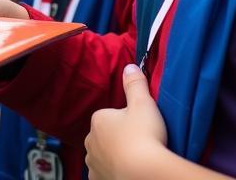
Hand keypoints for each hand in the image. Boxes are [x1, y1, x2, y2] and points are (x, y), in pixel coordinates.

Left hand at [85, 64, 167, 179]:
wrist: (145, 174)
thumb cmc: (144, 136)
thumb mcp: (143, 103)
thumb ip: (135, 83)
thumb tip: (130, 66)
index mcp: (98, 119)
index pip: (110, 116)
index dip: (127, 121)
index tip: (140, 128)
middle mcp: (90, 142)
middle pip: (105, 137)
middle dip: (118, 139)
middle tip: (140, 144)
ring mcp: (93, 164)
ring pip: (103, 157)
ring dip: (114, 158)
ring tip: (135, 161)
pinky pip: (104, 175)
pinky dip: (113, 174)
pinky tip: (127, 172)